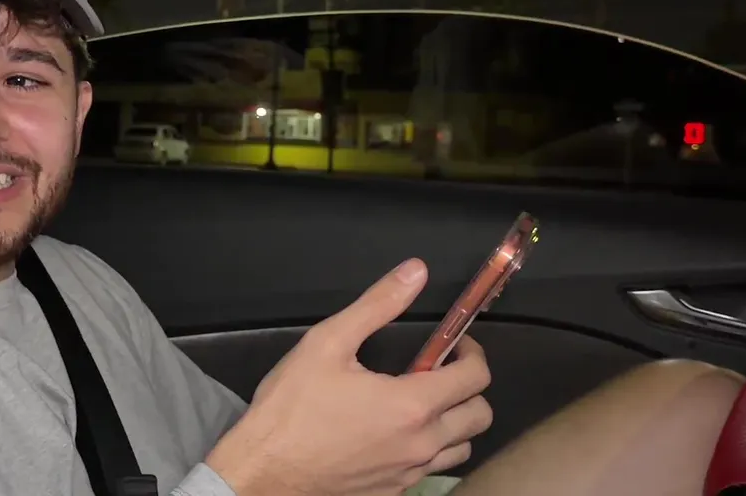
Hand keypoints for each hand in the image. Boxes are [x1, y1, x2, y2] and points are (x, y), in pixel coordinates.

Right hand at [206, 259, 493, 495]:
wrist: (265, 471)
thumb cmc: (291, 407)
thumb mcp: (327, 342)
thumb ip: (377, 304)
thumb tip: (415, 272)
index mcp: (412, 404)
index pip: (475, 378)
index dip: (472, 353)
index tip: (455, 343)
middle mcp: (421, 444)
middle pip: (480, 416)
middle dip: (469, 387)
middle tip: (439, 370)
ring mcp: (409, 473)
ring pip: (462, 449)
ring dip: (455, 422)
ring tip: (424, 403)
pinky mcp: (394, 492)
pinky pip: (431, 470)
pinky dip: (429, 450)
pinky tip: (399, 434)